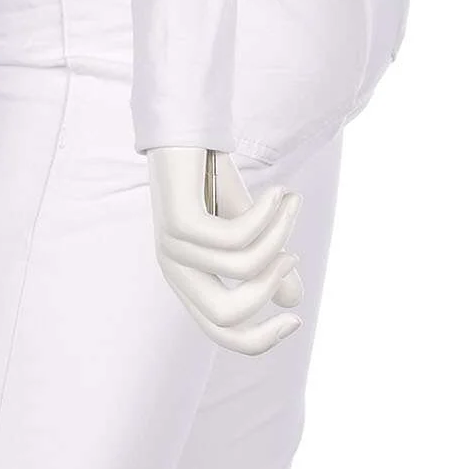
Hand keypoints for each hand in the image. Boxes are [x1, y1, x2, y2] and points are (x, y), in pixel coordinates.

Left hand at [147, 147, 303, 355]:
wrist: (186, 128)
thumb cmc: (211, 177)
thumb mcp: (248, 225)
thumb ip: (266, 261)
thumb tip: (293, 299)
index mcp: (189, 280)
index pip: (220, 333)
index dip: (259, 340)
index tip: (296, 319)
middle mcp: (175, 269)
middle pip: (223, 318)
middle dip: (268, 293)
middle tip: (293, 255)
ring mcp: (172, 245)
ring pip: (242, 269)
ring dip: (280, 236)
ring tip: (290, 204)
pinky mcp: (178, 219)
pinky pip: (237, 236)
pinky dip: (269, 216)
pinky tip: (279, 193)